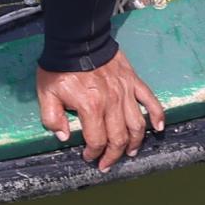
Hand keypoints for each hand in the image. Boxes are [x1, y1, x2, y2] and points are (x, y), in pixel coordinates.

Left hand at [35, 55, 166, 169]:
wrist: (77, 40)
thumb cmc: (60, 68)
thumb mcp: (46, 94)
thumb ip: (52, 118)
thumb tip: (64, 136)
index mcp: (91, 107)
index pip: (97, 140)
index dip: (93, 153)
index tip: (88, 157)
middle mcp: (112, 102)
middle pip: (119, 138)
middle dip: (113, 155)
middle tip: (107, 164)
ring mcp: (125, 92)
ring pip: (136, 124)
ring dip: (135, 142)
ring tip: (131, 152)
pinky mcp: (133, 81)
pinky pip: (150, 101)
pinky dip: (157, 116)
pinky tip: (158, 129)